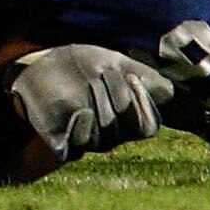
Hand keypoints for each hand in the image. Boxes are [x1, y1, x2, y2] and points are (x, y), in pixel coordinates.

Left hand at [6, 45, 172, 165]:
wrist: (41, 64)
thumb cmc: (81, 65)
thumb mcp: (113, 63)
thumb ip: (141, 76)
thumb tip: (168, 93)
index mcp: (125, 121)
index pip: (148, 127)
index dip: (144, 104)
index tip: (131, 76)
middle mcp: (108, 136)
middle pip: (125, 126)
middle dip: (116, 93)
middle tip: (102, 71)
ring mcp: (85, 141)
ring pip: (104, 134)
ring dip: (98, 100)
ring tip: (87, 79)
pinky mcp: (61, 144)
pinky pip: (78, 147)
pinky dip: (82, 126)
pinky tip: (80, 109)